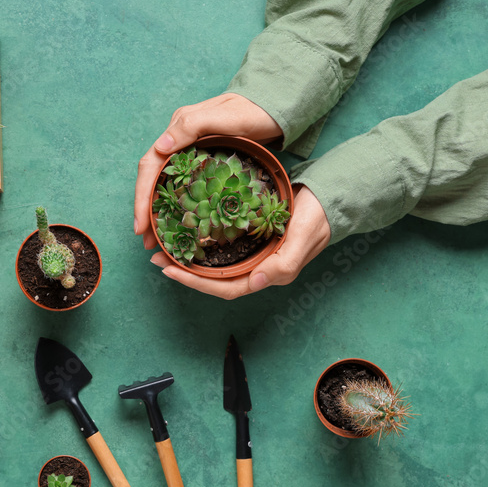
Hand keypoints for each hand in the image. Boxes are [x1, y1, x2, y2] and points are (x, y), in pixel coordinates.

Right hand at [134, 93, 283, 248]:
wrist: (276, 105)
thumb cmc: (254, 111)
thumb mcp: (225, 117)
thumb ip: (191, 127)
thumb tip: (160, 146)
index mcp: (180, 128)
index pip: (151, 165)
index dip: (142, 196)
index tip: (141, 225)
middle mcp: (180, 139)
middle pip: (154, 178)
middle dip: (146, 210)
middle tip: (147, 241)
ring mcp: (192, 150)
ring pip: (166, 184)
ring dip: (159, 211)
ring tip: (157, 240)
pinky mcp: (204, 161)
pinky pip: (183, 185)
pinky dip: (177, 205)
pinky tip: (178, 222)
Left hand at [150, 186, 330, 298]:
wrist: (331, 198)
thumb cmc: (320, 217)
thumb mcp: (305, 236)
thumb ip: (285, 262)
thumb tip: (258, 281)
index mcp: (268, 274)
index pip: (226, 288)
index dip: (197, 283)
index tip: (170, 270)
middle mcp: (257, 268)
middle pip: (214, 280)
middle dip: (184, 272)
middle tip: (156, 258)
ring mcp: (253, 254)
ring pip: (215, 265)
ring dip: (189, 259)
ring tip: (165, 247)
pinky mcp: (251, 239)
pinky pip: (221, 247)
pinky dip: (202, 243)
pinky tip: (188, 232)